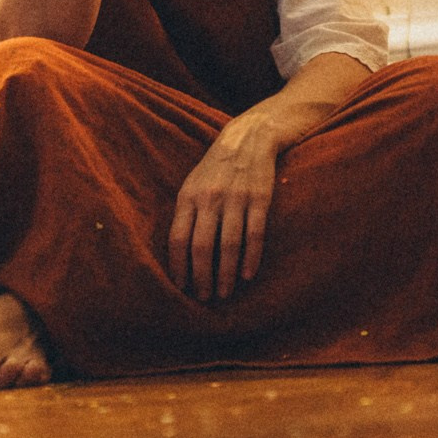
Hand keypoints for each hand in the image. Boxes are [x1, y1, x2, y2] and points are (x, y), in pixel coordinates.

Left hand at [168, 117, 278, 301]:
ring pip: (228, 244)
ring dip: (225, 274)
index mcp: (188, 197)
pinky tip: (247, 275)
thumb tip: (177, 256)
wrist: (249, 138)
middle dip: (201, 277)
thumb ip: (185, 215)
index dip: (178, 267)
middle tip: (204, 299)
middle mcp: (210, 198)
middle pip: (201, 246)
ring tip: (223, 294)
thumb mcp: (193, 185)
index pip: (178, 239)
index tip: (181, 288)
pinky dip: (250, 258)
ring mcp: (236, 198)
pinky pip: (254, 234)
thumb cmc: (216, 169)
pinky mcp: (260, 198)